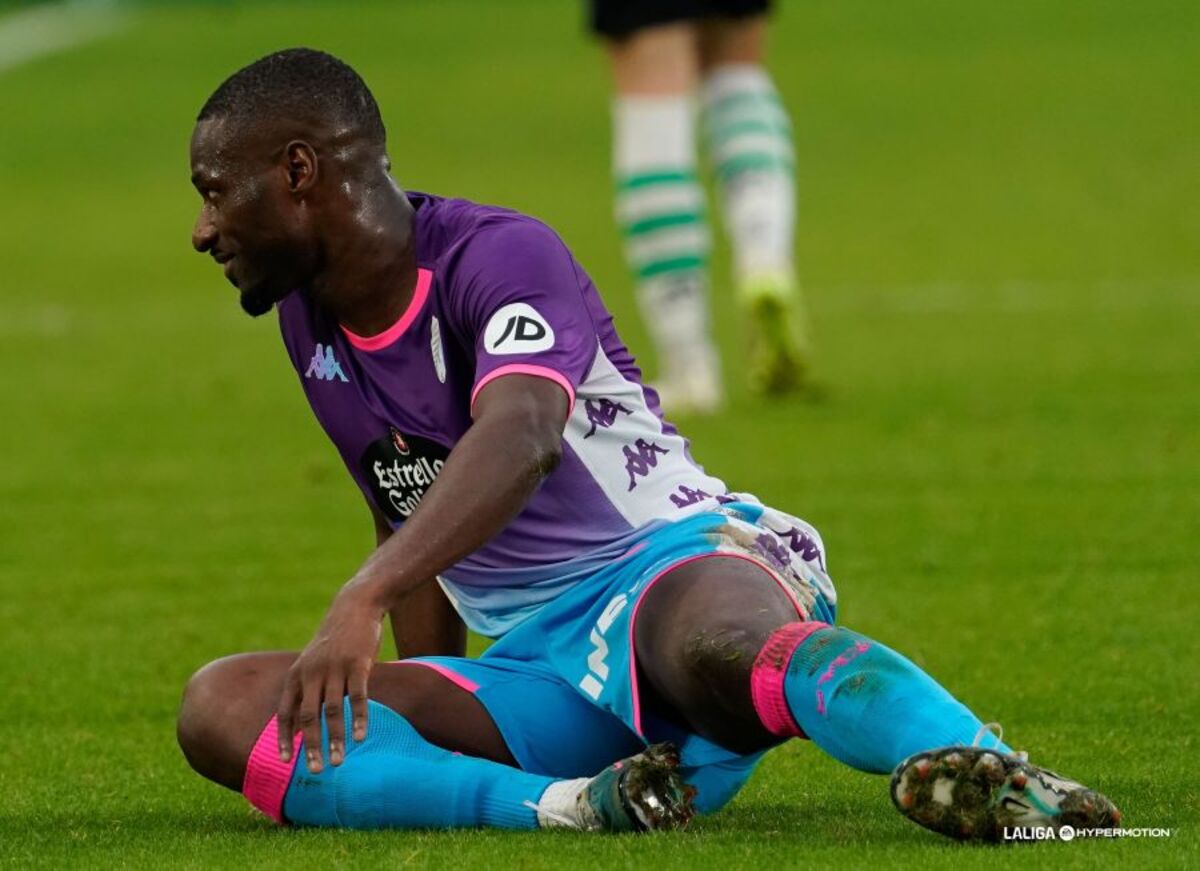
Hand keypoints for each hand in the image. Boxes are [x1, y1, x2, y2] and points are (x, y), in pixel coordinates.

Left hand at [277, 583, 383, 772]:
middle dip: (310, 746)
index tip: (284, 761)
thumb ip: (307, 688)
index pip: (286, 712)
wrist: (354, 607)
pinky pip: (357, 697)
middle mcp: (312, 673)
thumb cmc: (334, 640)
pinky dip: (358, 719)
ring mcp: (335, 668)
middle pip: (307, 716)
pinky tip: (361, 737)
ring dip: (334, 739)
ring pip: (332, 711)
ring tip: (338, 761)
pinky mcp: (358, 664)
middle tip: (315, 771)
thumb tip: (303, 724)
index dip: (284, 738)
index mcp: (297, 674)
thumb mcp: (312, 661)